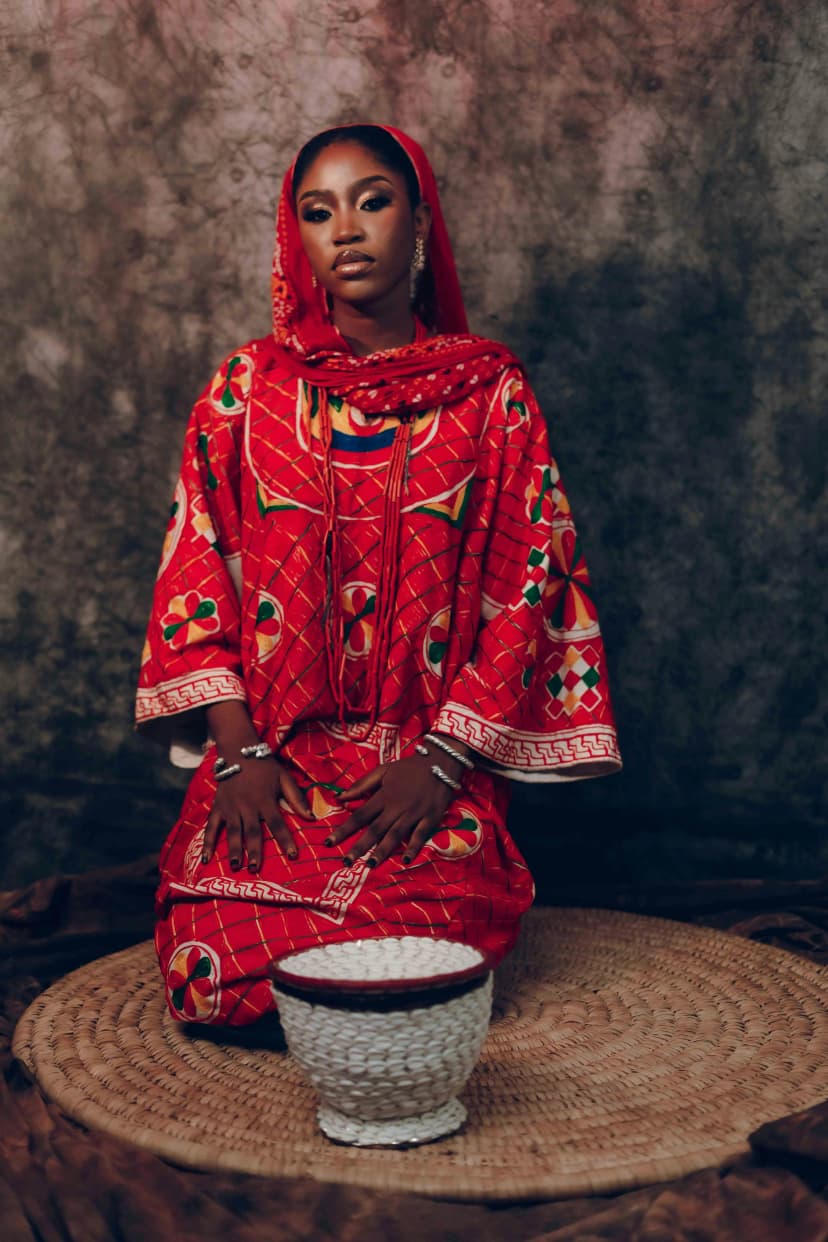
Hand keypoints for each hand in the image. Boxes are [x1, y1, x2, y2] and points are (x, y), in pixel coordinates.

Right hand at [203, 757, 311, 871]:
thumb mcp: (284, 778)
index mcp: (266, 800)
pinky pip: (211, 826)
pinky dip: (207, 842)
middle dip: (254, 851)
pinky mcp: (218, 807)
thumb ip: (296, 798)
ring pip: (232, 831)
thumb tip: (311, 818)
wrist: (238, 751)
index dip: (285, 840)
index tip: (292, 855)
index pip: (277, 824)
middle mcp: (247, 806)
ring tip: (235, 866)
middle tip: (255, 869)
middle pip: (252, 831)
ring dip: (233, 849)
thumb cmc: (264, 767)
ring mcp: (231, 807)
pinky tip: (205, 858)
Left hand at [325, 750, 464, 867]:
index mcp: (383, 796)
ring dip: (383, 850)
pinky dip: (414, 847)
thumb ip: (362, 785)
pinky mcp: (431, 818)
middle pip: (375, 829)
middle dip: (359, 847)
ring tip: (370, 865)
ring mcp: (414, 813)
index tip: (328, 843)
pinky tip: (405, 860)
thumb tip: (340, 798)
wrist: (440, 762)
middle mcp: (396, 807)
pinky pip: (421, 835)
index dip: (343, 830)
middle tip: (345, 863)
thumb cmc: (409, 768)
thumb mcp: (383, 770)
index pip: (359, 816)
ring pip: (395, 834)